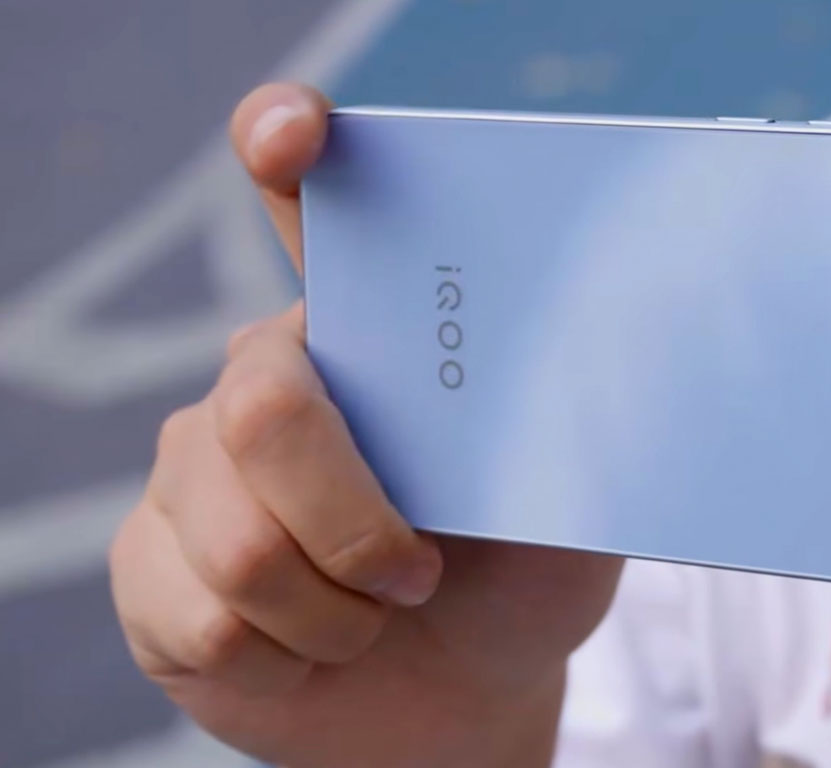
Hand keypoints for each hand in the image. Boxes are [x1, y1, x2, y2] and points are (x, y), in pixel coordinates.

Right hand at [109, 83, 623, 767]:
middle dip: (359, 522)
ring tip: (379, 614)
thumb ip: (575, 433)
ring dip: (339, 613)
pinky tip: (315, 649)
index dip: (286, 143)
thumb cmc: (520, 579)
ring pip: (238, 542)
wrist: (469, 692)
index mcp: (373, 334)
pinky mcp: (149, 563)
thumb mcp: (574, 504)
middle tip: (422, 571)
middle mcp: (266, 377)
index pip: (313, 205)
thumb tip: (619, 357)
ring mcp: (194, 468)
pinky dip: (290, 660)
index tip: (292, 130)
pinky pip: (202, 619)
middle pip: (263, 407)